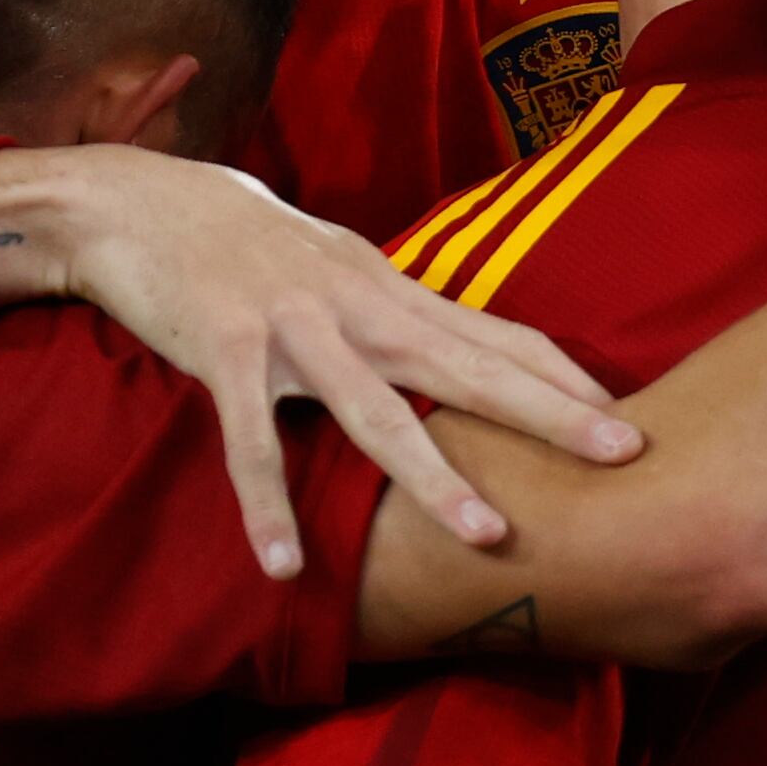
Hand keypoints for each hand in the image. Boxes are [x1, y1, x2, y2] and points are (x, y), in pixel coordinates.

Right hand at [0, 148, 642, 575]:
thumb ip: (397, 314)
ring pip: (374, 410)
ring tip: (487, 536)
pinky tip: (285, 565)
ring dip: (431, 475)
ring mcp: (293, 326)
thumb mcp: (338, 270)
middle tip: (621, 451)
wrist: (137, 200)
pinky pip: (249, 440)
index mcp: (389, 290)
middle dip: (548, 412)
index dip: (563, 376)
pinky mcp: (224, 348)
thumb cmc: (245, 242)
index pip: (496, 334)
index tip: (629, 419)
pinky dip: (266, 504)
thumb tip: (465, 352)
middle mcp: (356, 305)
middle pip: (466, 365)